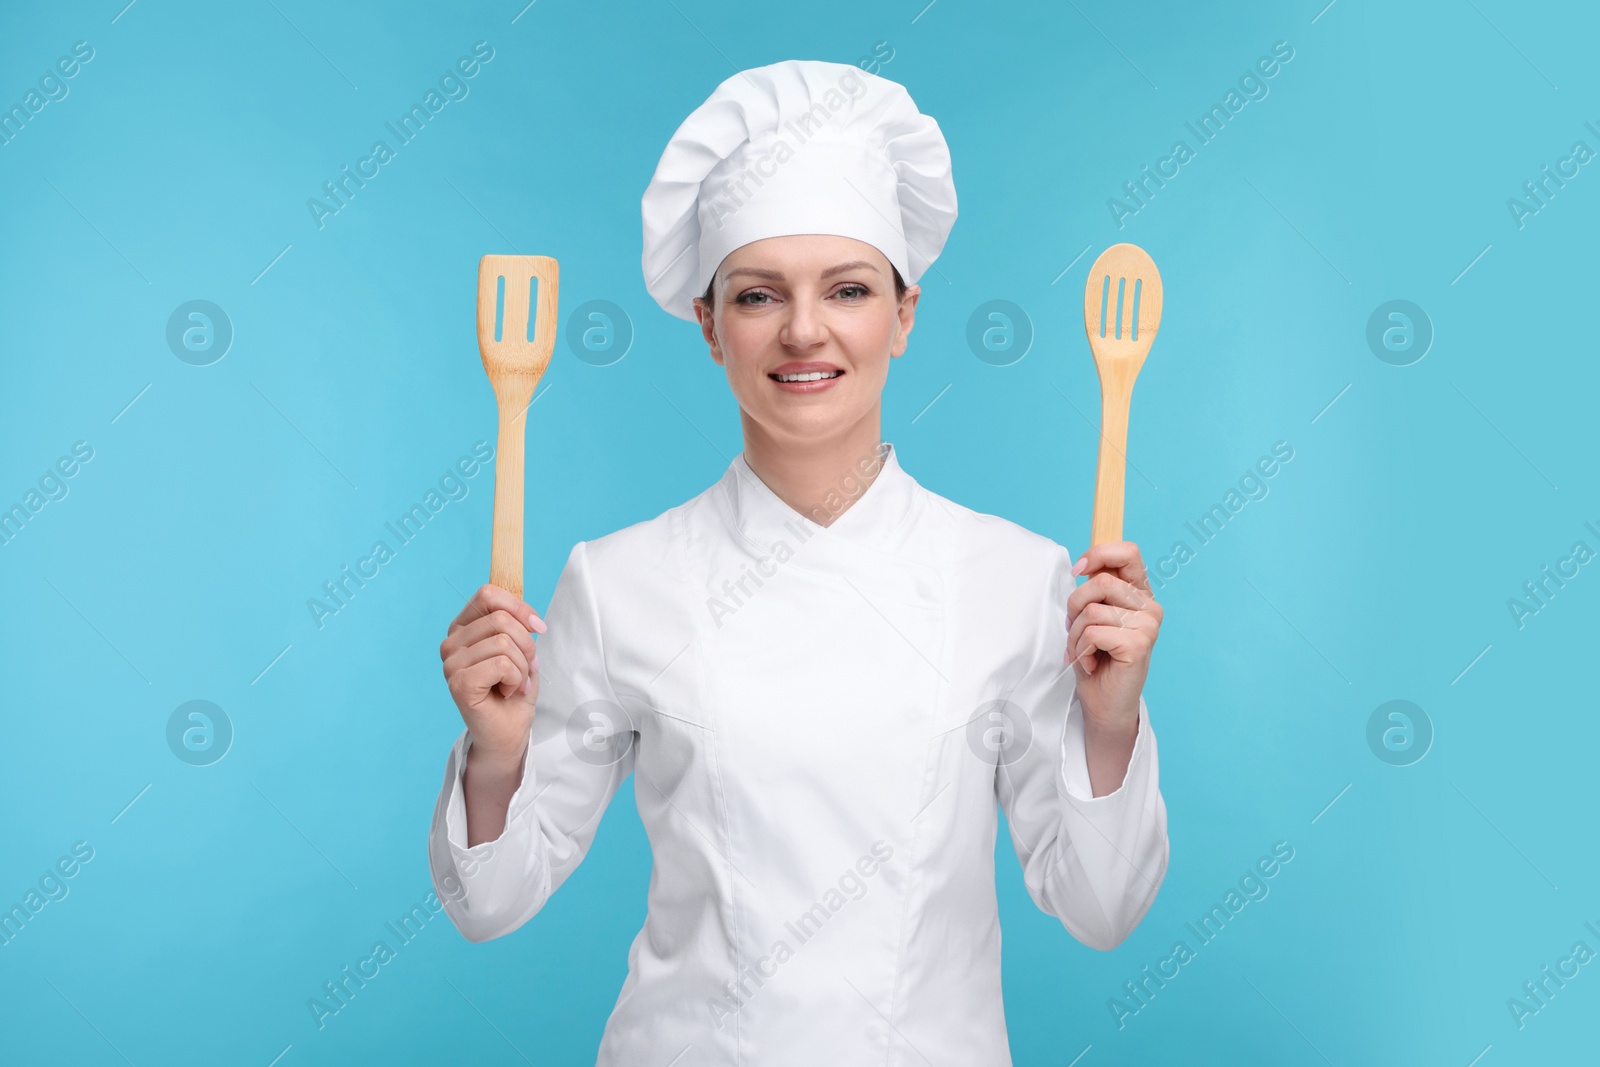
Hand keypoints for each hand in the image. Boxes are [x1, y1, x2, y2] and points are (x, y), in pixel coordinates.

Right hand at [440, 583, 546, 767]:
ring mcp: (451, 664)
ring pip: (504, 642)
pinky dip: (515, 679)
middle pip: (501, 619)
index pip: (487, 594)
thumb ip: (516, 622)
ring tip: (513, 683)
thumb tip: (525, 609)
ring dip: (522, 666)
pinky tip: (506, 692)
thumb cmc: (513, 689)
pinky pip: (502, 664)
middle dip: (526, 645)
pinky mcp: (459, 683)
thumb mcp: (520, 648)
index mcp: (462, 628)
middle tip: (525, 669)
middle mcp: (451, 643)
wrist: (508, 732)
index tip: (538, 627)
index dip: (519, 607)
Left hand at [1065, 541, 1161, 734]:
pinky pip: (1093, 633)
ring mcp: (1148, 626)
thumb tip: (1083, 566)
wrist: (1104, 703)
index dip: (1098, 554)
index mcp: (1140, 594)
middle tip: (1075, 630)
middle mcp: (1150, 607)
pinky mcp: (1139, 645)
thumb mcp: (1091, 616)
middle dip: (1074, 606)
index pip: (1128, 552)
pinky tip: (1091, 663)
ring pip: (1092, 610)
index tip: (1078, 570)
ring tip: (1084, 651)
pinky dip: (1081, 650)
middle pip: (1101, 581)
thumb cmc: (1096, 658)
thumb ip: (1094, 590)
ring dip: (1075, 634)